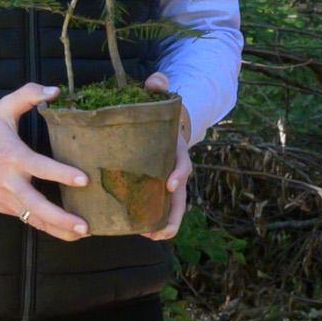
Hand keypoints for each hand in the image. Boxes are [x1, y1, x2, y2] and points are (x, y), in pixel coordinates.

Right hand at [0, 83, 91, 240]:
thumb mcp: (4, 106)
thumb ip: (30, 94)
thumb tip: (55, 90)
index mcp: (13, 157)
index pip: (41, 168)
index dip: (62, 174)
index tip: (84, 180)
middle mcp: (9, 182)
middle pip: (37, 207)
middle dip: (62, 219)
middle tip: (85, 226)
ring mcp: (5, 197)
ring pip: (33, 219)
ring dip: (57, 229)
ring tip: (81, 234)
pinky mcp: (2, 206)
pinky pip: (26, 218)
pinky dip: (44, 225)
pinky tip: (64, 229)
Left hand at [143, 85, 194, 242]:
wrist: (169, 123)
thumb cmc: (162, 111)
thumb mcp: (161, 96)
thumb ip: (158, 87)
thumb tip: (156, 82)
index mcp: (177, 150)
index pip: (182, 164)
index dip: (178, 174)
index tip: (170, 184)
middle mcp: (176, 169)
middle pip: (180, 196)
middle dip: (173, 214)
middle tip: (162, 231)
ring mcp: (167, 181)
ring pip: (171, 207)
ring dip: (164, 224)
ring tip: (151, 238)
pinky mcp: (156, 188)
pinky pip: (158, 207)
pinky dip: (152, 221)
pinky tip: (140, 233)